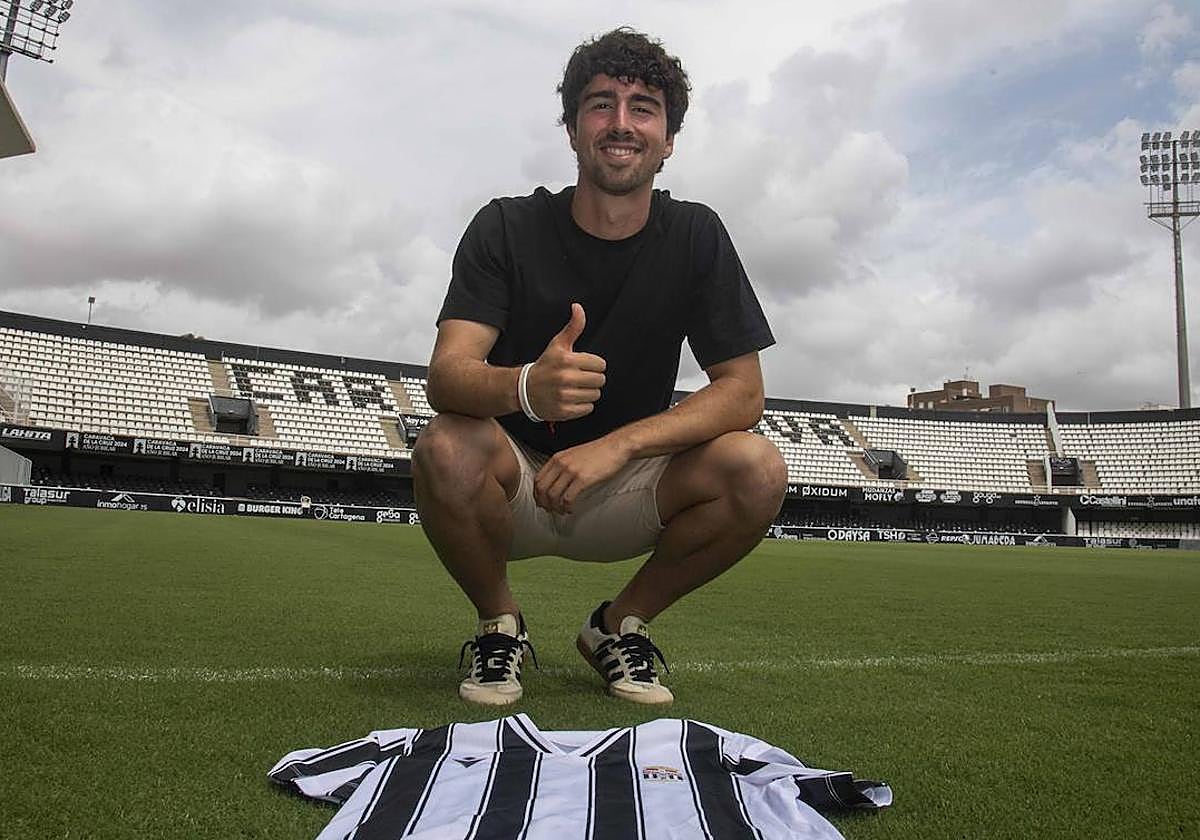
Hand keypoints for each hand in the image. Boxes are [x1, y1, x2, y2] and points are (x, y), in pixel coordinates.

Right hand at [526, 303, 605, 421]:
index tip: (583, 366)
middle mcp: (566, 378)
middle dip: (592, 379)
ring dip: (588, 392)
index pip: (601, 364)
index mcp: (567, 360)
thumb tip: (578, 307)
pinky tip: (572, 399)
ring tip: (575, 389)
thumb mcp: (558, 345)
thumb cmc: (545, 365)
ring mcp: (565, 396)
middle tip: (580, 378)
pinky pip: (588, 408)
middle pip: (600, 380)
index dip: (594, 365)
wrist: (524, 390)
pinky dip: (582, 405)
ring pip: (595, 395)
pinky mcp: (564, 411)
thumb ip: (573, 327)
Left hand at [533, 437, 630, 514]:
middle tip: (549, 510)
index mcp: (557, 457)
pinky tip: (571, 508)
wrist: (615, 446)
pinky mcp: (582, 479)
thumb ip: (563, 465)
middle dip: (544, 503)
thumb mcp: (574, 454)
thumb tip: (557, 481)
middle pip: (542, 489)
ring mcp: (571, 471)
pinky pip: (568, 498)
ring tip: (561, 511)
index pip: (538, 479)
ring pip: (553, 495)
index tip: (541, 501)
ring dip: (555, 507)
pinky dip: (567, 507)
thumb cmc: (599, 451)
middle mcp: (561, 463)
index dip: (537, 494)